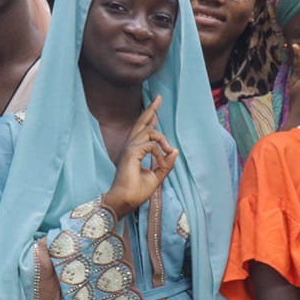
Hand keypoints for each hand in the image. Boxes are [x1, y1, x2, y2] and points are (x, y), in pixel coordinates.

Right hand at [103, 95, 176, 216]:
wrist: (124, 201)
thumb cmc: (136, 192)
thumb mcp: (156, 177)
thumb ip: (165, 164)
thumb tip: (175, 151)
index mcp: (134, 151)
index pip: (142, 130)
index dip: (150, 119)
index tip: (156, 111)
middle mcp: (130, 146)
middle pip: (141, 123)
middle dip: (151, 109)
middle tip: (159, 98)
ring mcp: (129, 148)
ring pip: (150, 132)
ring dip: (163, 140)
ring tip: (168, 151)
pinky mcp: (131, 153)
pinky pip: (151, 145)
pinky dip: (159, 153)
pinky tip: (160, 162)